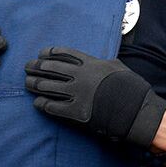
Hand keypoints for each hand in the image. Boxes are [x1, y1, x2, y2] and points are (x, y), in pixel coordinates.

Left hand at [24, 47, 165, 148]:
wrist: (138, 112)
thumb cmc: (132, 89)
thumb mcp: (119, 68)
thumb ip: (103, 63)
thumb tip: (98, 61)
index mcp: (90, 64)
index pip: (62, 53)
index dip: (48, 53)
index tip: (40, 55)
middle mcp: (80, 77)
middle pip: (50, 68)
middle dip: (35, 67)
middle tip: (27, 68)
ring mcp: (77, 95)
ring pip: (47, 87)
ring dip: (34, 85)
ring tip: (28, 84)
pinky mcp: (76, 112)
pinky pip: (52, 107)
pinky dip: (42, 104)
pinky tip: (38, 103)